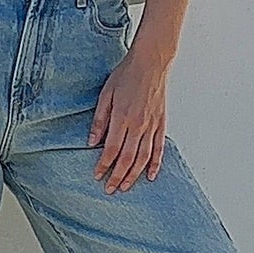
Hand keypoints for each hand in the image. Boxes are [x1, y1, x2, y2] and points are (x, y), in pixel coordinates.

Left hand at [87, 41, 169, 191]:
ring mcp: (152, 125)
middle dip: (117, 176)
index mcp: (123, 117)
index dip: (104, 165)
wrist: (151, 63)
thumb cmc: (126, 75)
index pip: (111, 149)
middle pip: (127, 158)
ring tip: (126, 187)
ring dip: (134, 175)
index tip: (97, 175)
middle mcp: (139, 125)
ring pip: (144, 157)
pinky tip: (151, 175)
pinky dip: (156, 164)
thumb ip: (99, 120)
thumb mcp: (105, 94)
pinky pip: (160, 148)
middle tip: (110, 189)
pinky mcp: (161, 123)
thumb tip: (92, 141)